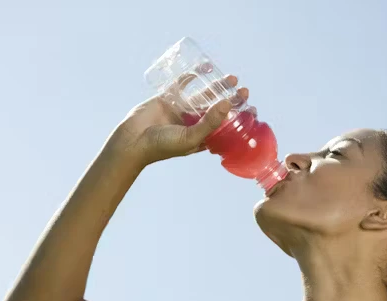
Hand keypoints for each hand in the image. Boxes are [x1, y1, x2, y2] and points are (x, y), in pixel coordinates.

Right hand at [105, 75, 248, 166]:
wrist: (133, 140)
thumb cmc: (162, 145)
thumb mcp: (191, 137)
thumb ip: (210, 122)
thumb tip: (227, 103)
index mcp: (201, 137)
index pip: (225, 128)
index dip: (239, 120)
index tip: (252, 111)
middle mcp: (193, 123)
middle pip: (217, 109)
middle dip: (231, 100)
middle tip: (244, 91)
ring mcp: (181, 110)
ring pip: (203, 95)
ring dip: (217, 86)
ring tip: (232, 78)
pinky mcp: (169, 98)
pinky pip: (183, 84)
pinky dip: (193, 75)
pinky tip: (205, 68)